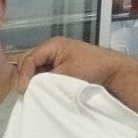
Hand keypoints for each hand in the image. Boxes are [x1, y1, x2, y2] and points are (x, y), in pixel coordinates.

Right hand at [11, 37, 130, 92]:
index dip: (23, 74)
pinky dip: (40, 81)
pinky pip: (44, 72)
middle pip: (29, 61)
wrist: (114, 72)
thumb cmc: (92, 68)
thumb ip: (45, 79)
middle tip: (24, 92)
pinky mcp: (61, 66)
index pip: (29, 58)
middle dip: (24, 75)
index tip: (23, 90)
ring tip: (30, 92)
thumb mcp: (66, 74)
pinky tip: (41, 90)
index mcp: (52, 45)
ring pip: (35, 67)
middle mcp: (52, 49)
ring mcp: (56, 57)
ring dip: (32, 79)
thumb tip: (29, 88)